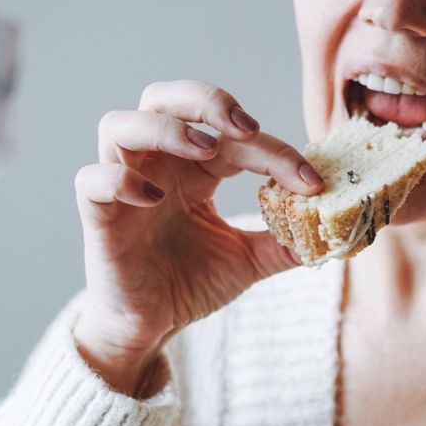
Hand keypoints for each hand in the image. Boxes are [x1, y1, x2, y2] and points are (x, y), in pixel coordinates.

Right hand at [72, 79, 324, 394]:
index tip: (311, 181)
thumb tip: (333, 233)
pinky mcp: (97, 216)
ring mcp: (123, 185)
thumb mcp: (248, 261)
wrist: (151, 326)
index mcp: (193, 170)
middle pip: (165, 99)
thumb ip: (285, 243)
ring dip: (165, 128)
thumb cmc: (189, 284)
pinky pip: (92, 179)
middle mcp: (156, 166)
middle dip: (207, 101)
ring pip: (120, 125)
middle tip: (247, 127)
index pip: (232, 137)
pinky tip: (153, 199)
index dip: (274, 151)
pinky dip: (120, 180)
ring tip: (204, 151)